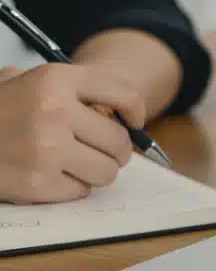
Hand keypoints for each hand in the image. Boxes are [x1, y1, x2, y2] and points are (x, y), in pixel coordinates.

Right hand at [0, 63, 146, 203]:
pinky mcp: (37, 182)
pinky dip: (71, 188)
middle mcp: (54, 111)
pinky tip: (49, 176)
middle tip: (99, 150)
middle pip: (119, 140)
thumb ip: (71, 87)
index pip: (124, 94)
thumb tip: (123, 110)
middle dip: (115, 149)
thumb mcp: (24, 81)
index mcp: (55, 79)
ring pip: (107, 170)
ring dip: (96, 171)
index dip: (135, 112)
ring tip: (73, 163)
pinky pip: (80, 191)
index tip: (133, 121)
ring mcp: (46, 149)